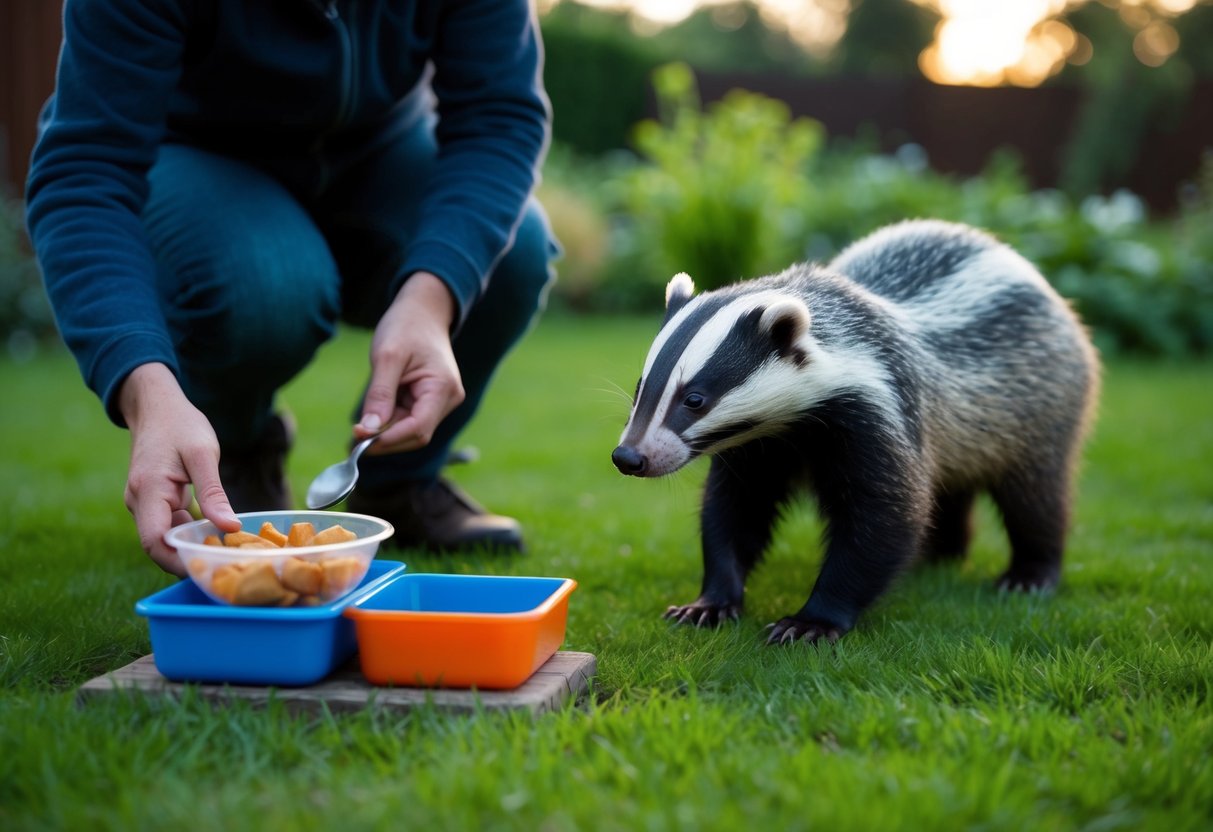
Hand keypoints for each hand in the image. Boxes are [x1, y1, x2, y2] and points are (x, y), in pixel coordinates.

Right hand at [118, 363, 239, 574]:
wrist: (157, 406)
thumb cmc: (181, 425)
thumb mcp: (203, 455)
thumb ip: (213, 493)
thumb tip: (230, 528)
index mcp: (148, 491)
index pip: (155, 541)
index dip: (178, 561)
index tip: (208, 570)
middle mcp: (138, 501)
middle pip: (158, 545)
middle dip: (186, 560)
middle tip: (223, 569)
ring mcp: (143, 502)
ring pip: (164, 537)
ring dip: (189, 548)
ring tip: (225, 556)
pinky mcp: (153, 500)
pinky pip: (168, 525)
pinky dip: (188, 534)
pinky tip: (215, 537)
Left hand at [355, 271, 464, 453]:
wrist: (422, 312)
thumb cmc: (406, 327)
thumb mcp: (387, 357)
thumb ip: (379, 394)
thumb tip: (369, 429)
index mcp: (442, 388)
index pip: (418, 428)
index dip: (389, 439)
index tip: (359, 440)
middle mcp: (448, 399)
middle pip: (416, 435)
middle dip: (385, 441)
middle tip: (351, 442)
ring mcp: (441, 401)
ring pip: (411, 431)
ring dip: (385, 434)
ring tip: (356, 433)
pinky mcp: (430, 401)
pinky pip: (409, 420)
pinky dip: (389, 424)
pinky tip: (370, 423)